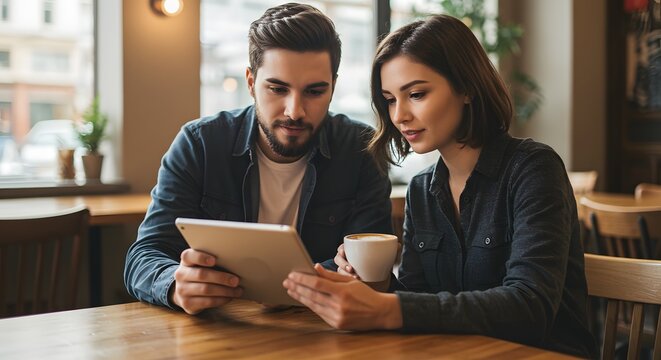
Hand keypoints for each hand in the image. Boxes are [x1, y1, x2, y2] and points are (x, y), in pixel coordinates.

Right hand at [171, 248, 242, 314]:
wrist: (184, 291)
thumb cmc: (200, 273)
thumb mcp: (201, 264)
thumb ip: (212, 260)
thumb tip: (235, 262)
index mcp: (186, 261)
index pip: (189, 256)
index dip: (201, 257)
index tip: (214, 260)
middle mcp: (181, 275)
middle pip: (201, 275)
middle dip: (221, 278)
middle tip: (236, 280)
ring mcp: (182, 290)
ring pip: (206, 290)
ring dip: (225, 291)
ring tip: (237, 290)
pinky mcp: (187, 304)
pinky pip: (207, 302)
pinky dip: (221, 300)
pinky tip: (230, 297)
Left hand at [283, 264, 402, 329]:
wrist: (380, 313)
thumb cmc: (366, 294)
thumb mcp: (350, 280)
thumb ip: (331, 275)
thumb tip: (315, 268)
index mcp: (342, 292)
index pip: (317, 283)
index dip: (302, 279)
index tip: (292, 275)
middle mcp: (338, 305)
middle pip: (312, 295)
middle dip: (297, 287)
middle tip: (287, 282)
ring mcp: (337, 316)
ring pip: (313, 305)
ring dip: (300, 297)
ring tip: (291, 290)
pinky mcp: (337, 324)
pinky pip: (319, 313)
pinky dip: (310, 305)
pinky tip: (304, 299)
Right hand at [334, 243, 397, 291]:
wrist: (379, 279)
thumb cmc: (379, 264)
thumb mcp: (385, 257)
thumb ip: (391, 250)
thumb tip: (399, 245)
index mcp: (352, 250)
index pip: (342, 248)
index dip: (341, 250)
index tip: (344, 252)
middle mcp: (346, 260)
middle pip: (338, 260)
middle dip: (343, 264)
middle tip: (352, 269)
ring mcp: (345, 271)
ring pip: (339, 272)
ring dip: (344, 275)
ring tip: (356, 278)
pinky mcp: (347, 281)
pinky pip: (342, 282)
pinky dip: (346, 283)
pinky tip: (354, 285)